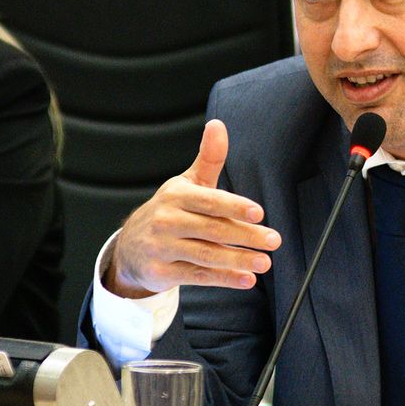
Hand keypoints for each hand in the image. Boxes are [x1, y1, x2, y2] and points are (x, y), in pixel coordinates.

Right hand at [105, 119, 281, 297]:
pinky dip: (223, 279)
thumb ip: (209, 159)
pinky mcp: (161, 272)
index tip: (258, 212)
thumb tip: (218, 125)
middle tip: (274, 241)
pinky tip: (246, 280)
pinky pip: (197, 276)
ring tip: (264, 263)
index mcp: (176, 196)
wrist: (130, 246)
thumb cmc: (169, 211)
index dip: (234, 206)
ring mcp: (162, 247)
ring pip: (206, 255)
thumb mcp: (187, 184)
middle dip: (246, 236)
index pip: (209, 201)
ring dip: (238, 260)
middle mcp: (166, 220)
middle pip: (212, 229)